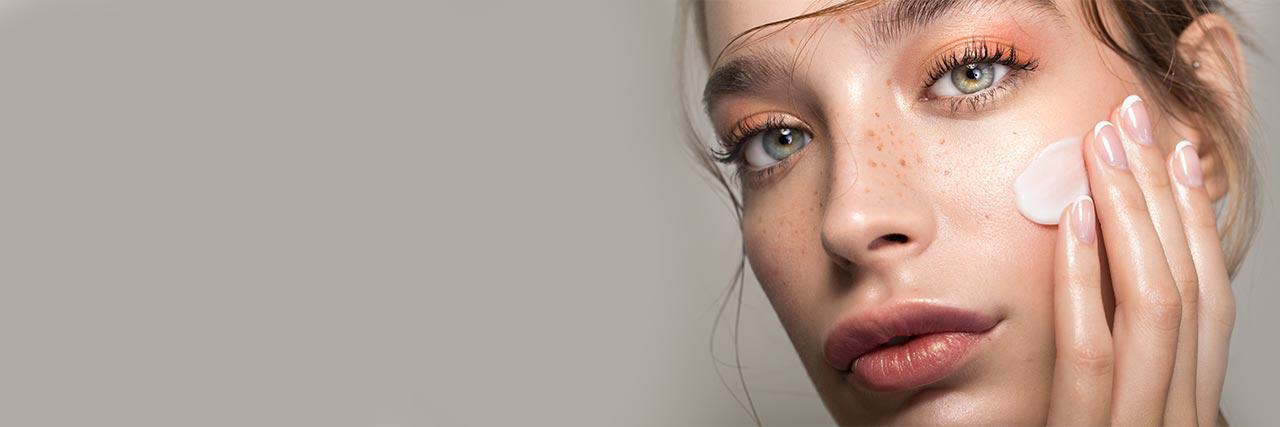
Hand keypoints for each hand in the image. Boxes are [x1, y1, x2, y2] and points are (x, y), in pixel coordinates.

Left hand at [1046, 95, 1233, 425]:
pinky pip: (1091, 352)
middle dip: (1161, 193)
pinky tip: (1073, 219)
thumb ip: (1115, 366)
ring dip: (1130, 213)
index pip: (1205, 295)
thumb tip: (1105, 277)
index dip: (1191, 217)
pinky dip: (1084, 280)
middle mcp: (1177, 413)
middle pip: (1185, 283)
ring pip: (1154, 304)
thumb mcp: (1106, 416)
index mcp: (1184, 404)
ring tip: (1102, 147)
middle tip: (1131, 120)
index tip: (1173, 151)